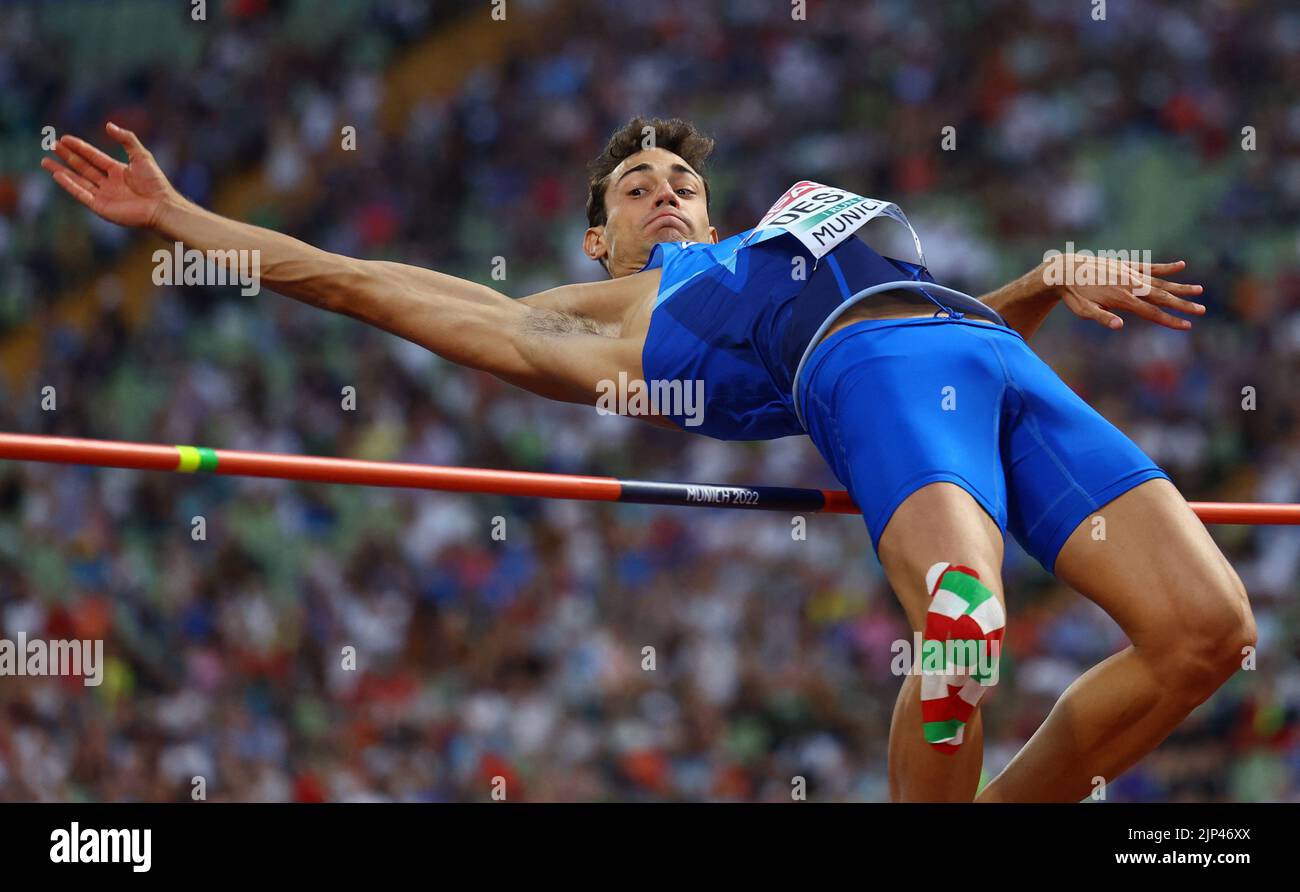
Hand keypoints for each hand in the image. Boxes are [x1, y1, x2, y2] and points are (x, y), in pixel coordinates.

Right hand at [40, 122, 179, 228]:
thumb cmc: (155, 182)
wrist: (161, 205)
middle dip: (67, 157)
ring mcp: (104, 196)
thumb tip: (108, 125)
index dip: (79, 148)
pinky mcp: (101, 208)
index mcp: (118, 171)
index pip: (94, 157)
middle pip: (83, 168)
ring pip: (78, 181)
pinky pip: (81, 194)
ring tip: (45, 162)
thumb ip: (126, 139)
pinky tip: (58, 175)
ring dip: (62, 172)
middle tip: (52, 146)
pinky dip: (69, 185)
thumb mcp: (141, 155)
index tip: (64, 139)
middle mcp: (109, 184)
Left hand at [1054, 255, 1205, 330]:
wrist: (1065, 269)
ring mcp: (1130, 274)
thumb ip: (1102, 318)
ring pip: (1161, 282)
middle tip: (1202, 310)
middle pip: (1162, 297)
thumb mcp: (1083, 311)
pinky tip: (1181, 265)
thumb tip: (1120, 326)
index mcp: (1122, 299)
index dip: (1171, 320)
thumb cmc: (1073, 294)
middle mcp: (1130, 285)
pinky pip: (1150, 267)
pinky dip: (1165, 267)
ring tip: (1199, 290)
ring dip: (1180, 288)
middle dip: (1183, 305)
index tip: (1187, 325)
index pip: (1152, 312)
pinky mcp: (1126, 266)